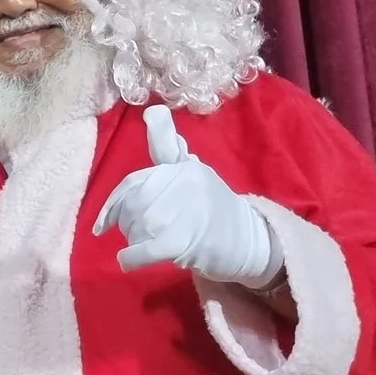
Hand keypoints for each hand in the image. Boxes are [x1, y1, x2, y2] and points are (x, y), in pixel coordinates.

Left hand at [92, 105, 282, 287]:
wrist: (250, 242)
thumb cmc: (215, 209)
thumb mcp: (197, 174)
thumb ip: (174, 153)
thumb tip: (154, 114)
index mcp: (186, 167)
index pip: (157, 151)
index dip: (147, 142)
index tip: (144, 126)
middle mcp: (186, 182)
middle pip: (133, 197)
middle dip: (125, 216)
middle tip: (134, 228)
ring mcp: (185, 211)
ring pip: (134, 224)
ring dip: (132, 238)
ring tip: (147, 242)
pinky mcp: (184, 241)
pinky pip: (143, 250)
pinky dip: (131, 258)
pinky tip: (128, 260)